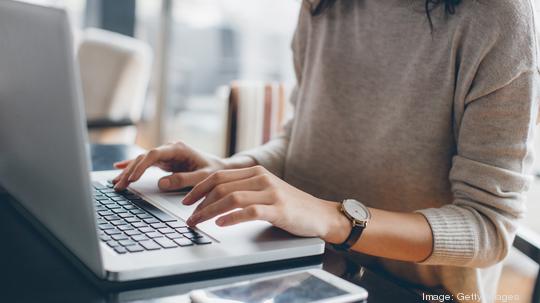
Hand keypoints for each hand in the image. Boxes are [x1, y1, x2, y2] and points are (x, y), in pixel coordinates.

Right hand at [112, 141, 226, 191]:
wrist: (221, 168)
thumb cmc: (214, 171)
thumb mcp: (202, 177)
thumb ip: (183, 180)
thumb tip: (161, 183)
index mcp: (178, 149)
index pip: (154, 154)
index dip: (141, 165)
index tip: (132, 178)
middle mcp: (170, 149)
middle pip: (144, 157)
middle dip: (130, 171)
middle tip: (119, 185)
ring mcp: (166, 154)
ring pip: (142, 160)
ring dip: (129, 171)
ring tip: (116, 183)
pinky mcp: (165, 161)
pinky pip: (146, 163)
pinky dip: (133, 166)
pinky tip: (119, 168)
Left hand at [182, 165, 350, 241]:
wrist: (319, 214)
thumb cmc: (290, 205)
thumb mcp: (265, 190)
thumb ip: (244, 189)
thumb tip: (213, 198)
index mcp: (256, 172)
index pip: (219, 175)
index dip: (198, 188)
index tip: (186, 201)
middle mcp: (262, 178)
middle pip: (221, 185)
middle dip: (199, 202)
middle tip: (189, 216)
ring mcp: (271, 193)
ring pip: (231, 198)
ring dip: (209, 211)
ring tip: (198, 222)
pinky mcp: (278, 209)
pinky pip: (250, 211)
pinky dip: (231, 217)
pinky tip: (220, 224)